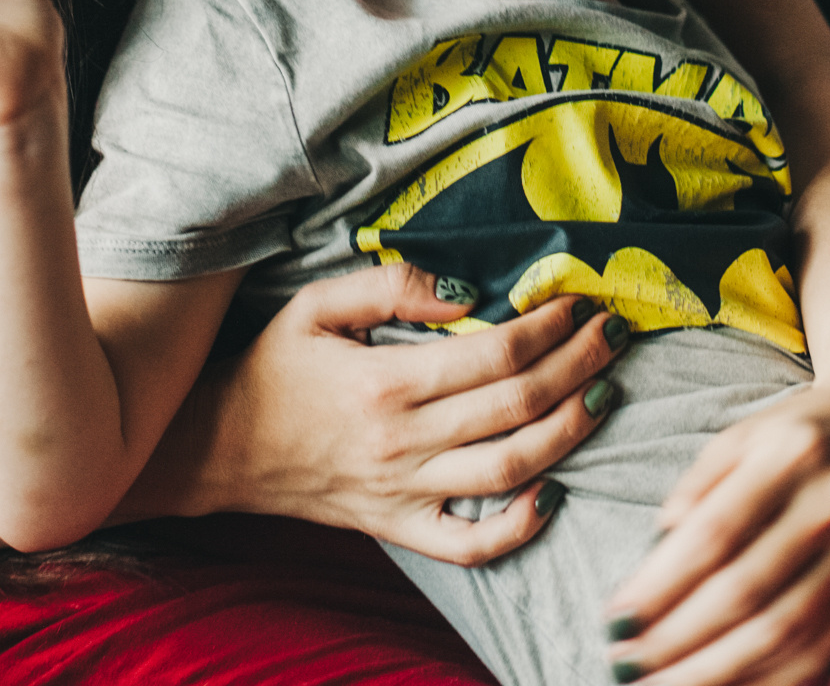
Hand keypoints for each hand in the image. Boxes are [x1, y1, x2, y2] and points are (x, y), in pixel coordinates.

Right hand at [183, 266, 629, 566]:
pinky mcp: (399, 527)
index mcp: (386, 381)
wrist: (217, 449)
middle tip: (612, 338)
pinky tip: (554, 491)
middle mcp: (402, 442)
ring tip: (603, 395)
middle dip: (578, 368)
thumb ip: (391, 285)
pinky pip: (471, 544)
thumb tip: (468, 289)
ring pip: (510, 470)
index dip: (550, 328)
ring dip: (569, 432)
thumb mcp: (316, 306)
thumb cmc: (271, 368)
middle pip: (517, 407)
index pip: (495, 354)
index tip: (580, 304)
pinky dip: (520, 527)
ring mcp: (404, 492)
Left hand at [603, 364, 829, 684]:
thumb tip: (657, 548)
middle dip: (679, 637)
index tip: (617, 617)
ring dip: (718, 670)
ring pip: (784, 629)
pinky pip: (825, 645)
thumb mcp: (744, 433)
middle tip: (628, 661)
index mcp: (787, 456)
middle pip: (746, 591)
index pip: (714, 534)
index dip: (661, 584)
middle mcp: (829, 503)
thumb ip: (698, 485)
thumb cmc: (801, 430)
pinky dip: (775, 679)